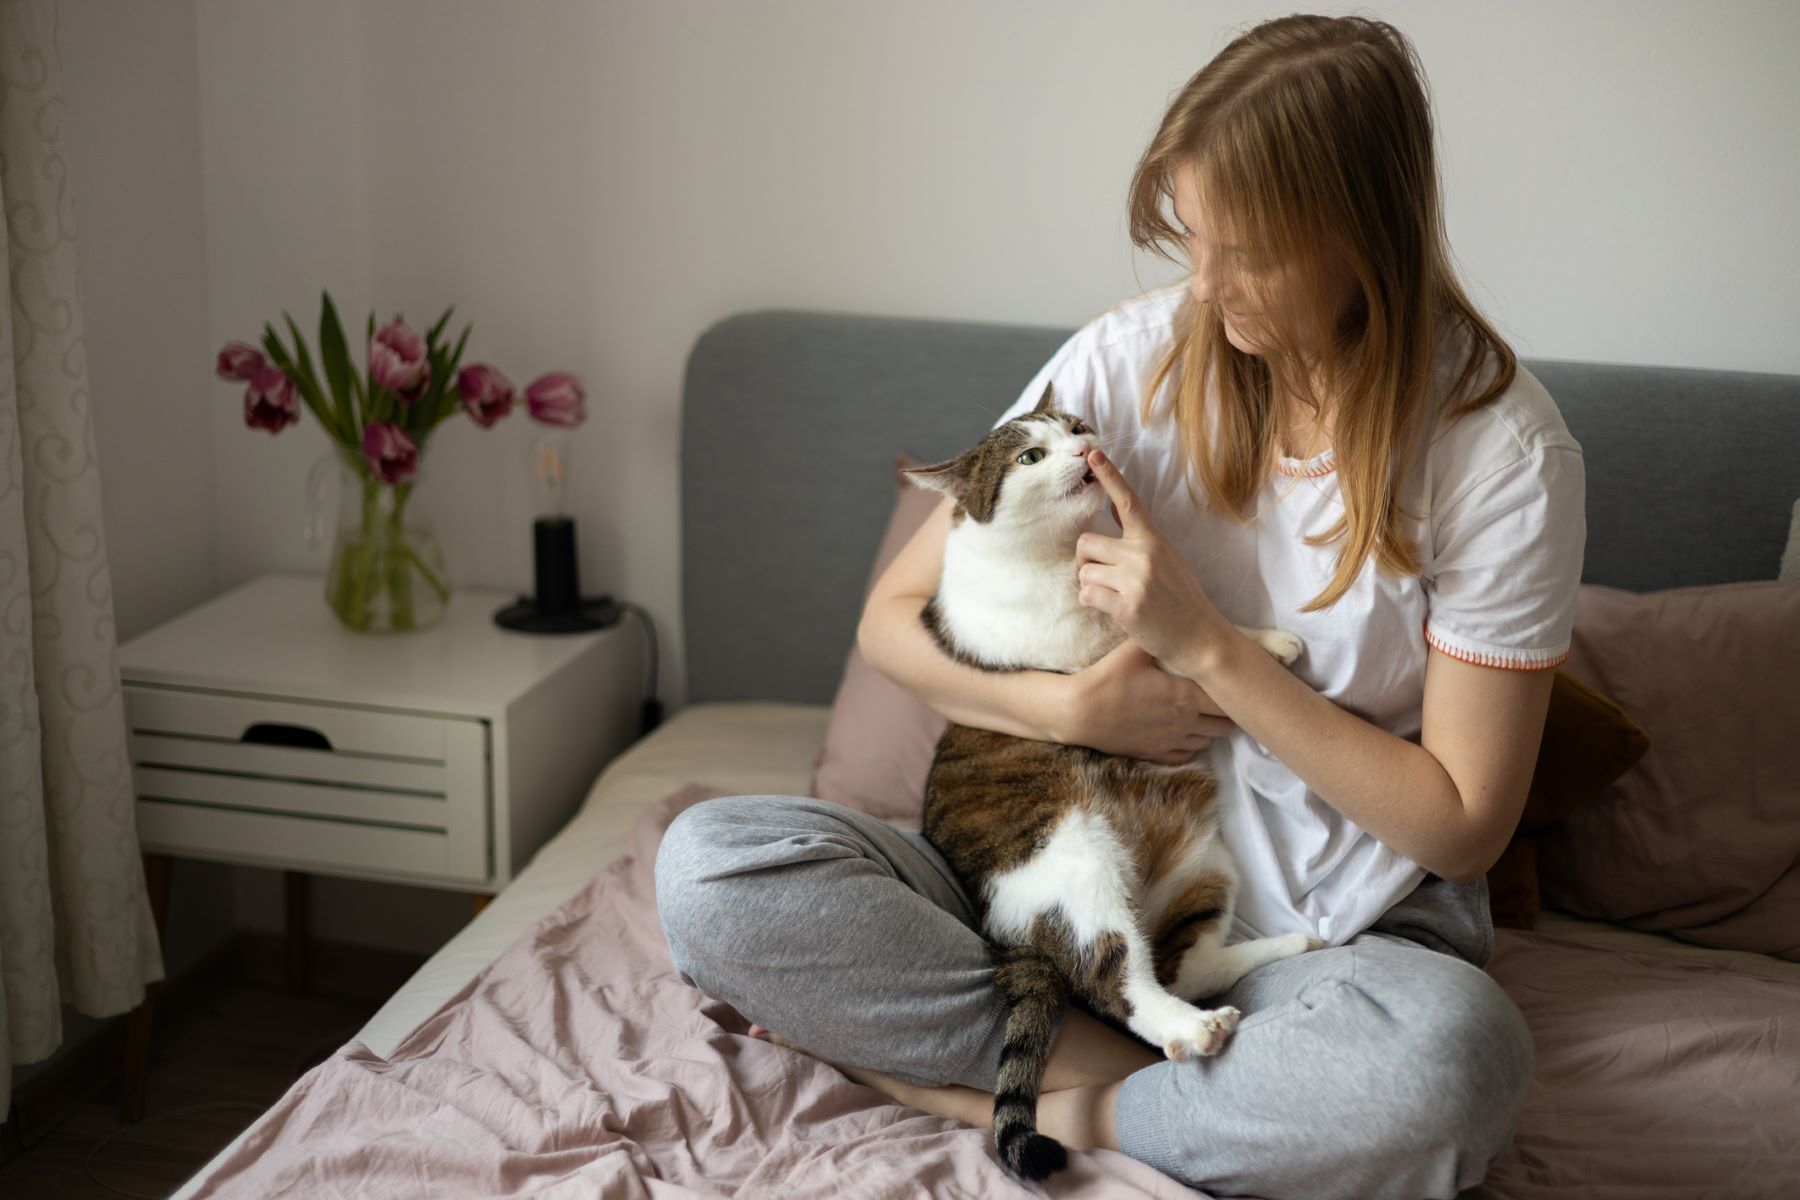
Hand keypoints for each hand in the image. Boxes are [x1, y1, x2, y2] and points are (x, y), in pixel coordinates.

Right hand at [1061, 639, 1233, 764]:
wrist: (1081, 712)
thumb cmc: (1108, 679)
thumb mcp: (1134, 651)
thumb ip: (1159, 637)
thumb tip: (1175, 622)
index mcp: (1184, 696)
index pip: (1225, 699)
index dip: (1232, 691)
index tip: (1230, 681)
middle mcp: (1184, 722)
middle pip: (1224, 724)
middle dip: (1226, 712)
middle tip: (1219, 696)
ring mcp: (1171, 741)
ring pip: (1209, 740)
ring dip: (1211, 728)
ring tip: (1204, 713)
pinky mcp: (1156, 753)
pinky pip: (1188, 754)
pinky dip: (1193, 744)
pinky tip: (1186, 731)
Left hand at [1076, 450, 1229, 678]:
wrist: (1200, 638)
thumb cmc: (1180, 600)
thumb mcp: (1166, 559)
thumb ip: (1139, 537)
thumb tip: (1116, 508)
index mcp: (1154, 540)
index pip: (1128, 501)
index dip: (1109, 476)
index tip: (1092, 454)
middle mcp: (1144, 554)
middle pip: (1086, 542)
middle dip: (1087, 561)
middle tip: (1105, 578)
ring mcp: (1136, 579)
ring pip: (1083, 571)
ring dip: (1091, 586)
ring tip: (1114, 597)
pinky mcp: (1127, 605)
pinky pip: (1087, 594)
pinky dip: (1093, 603)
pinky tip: (1113, 611)